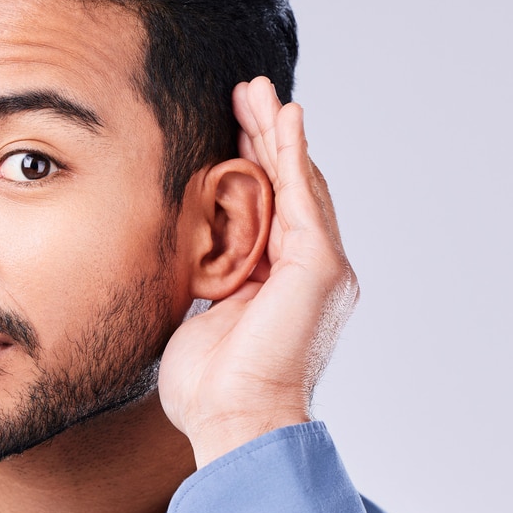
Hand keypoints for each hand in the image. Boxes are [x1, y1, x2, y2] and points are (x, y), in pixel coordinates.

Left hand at [157, 77, 357, 466]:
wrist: (231, 422)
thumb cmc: (210, 387)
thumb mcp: (203, 316)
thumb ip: (210, 281)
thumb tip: (190, 258)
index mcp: (282, 283)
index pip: (271, 209)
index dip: (252, 165)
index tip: (229, 128)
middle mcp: (310, 271)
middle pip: (290, 187)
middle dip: (266, 137)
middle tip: (246, 93)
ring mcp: (321, 267)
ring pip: (299, 183)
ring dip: (278, 133)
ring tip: (259, 91)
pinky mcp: (320, 267)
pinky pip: (304, 196)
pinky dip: (294, 153)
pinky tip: (283, 117)